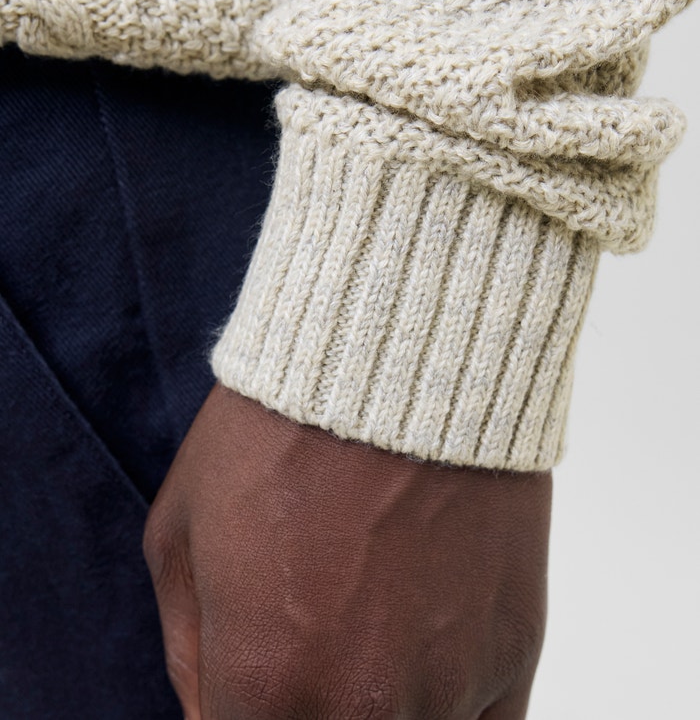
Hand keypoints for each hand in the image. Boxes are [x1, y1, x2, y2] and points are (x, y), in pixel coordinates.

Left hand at [143, 384, 550, 718]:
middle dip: (301, 704)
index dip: (239, 707)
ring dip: (375, 702)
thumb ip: (189, 653)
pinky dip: (445, 706)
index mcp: (268, 687)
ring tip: (366, 626)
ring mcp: (448, 687)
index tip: (249, 680)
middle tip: (307, 642)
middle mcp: (364, 708)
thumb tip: (214, 707)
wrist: (400, 355)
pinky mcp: (516, 652)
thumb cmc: (280, 431)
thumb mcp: (181, 533)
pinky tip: (423, 658)